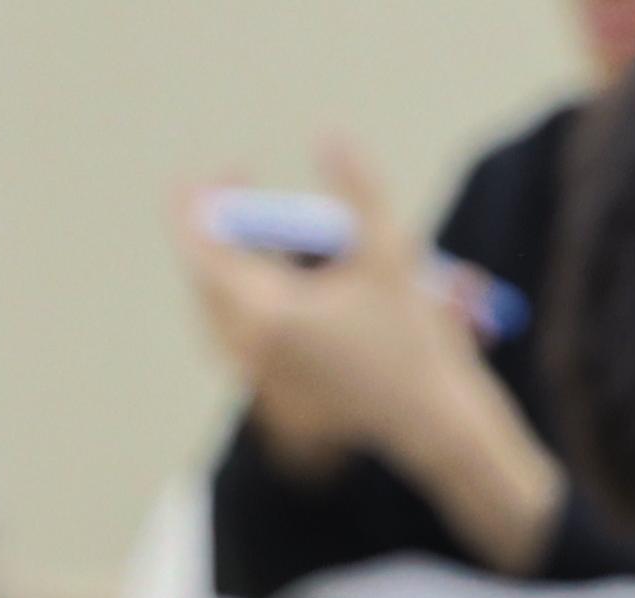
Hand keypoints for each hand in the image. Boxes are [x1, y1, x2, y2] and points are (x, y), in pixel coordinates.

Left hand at [170, 140, 563, 569]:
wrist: (436, 425)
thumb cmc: (416, 344)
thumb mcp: (390, 255)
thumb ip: (357, 191)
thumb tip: (330, 137)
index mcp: (266, 314)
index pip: (204, 249)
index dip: (198, 205)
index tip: (205, 172)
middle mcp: (253, 348)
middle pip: (206, 277)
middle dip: (217, 230)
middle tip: (237, 188)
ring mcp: (263, 374)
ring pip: (219, 310)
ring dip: (227, 270)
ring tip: (246, 234)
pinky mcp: (280, 391)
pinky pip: (239, 337)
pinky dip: (242, 304)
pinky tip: (265, 286)